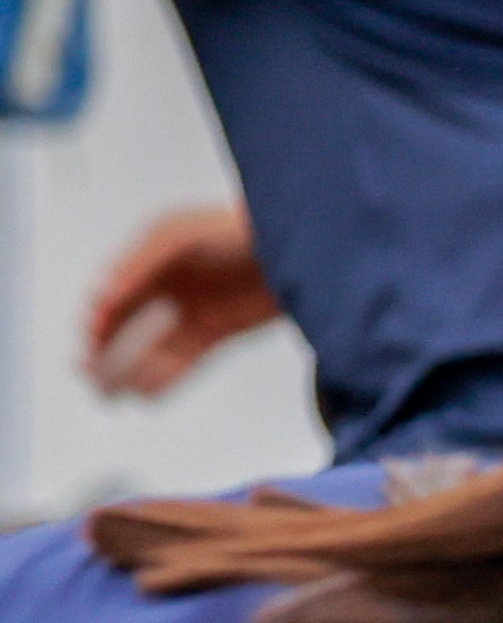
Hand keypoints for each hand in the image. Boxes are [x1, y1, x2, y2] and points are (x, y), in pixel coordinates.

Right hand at [85, 207, 277, 397]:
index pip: (114, 295)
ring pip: (151, 348)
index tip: (90, 340)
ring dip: (129, 370)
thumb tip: (106, 292)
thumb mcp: (178, 236)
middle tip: (88, 373)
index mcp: (150, 260)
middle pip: (126, 325)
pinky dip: (163, 377)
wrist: (295, 250)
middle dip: (105, 351)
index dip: (100, 319)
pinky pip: (183, 360)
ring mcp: (191, 311)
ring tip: (109, 393)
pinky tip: (144, 392)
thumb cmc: (238, 230)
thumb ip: (140, 264)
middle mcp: (166, 287)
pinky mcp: (216, 332)